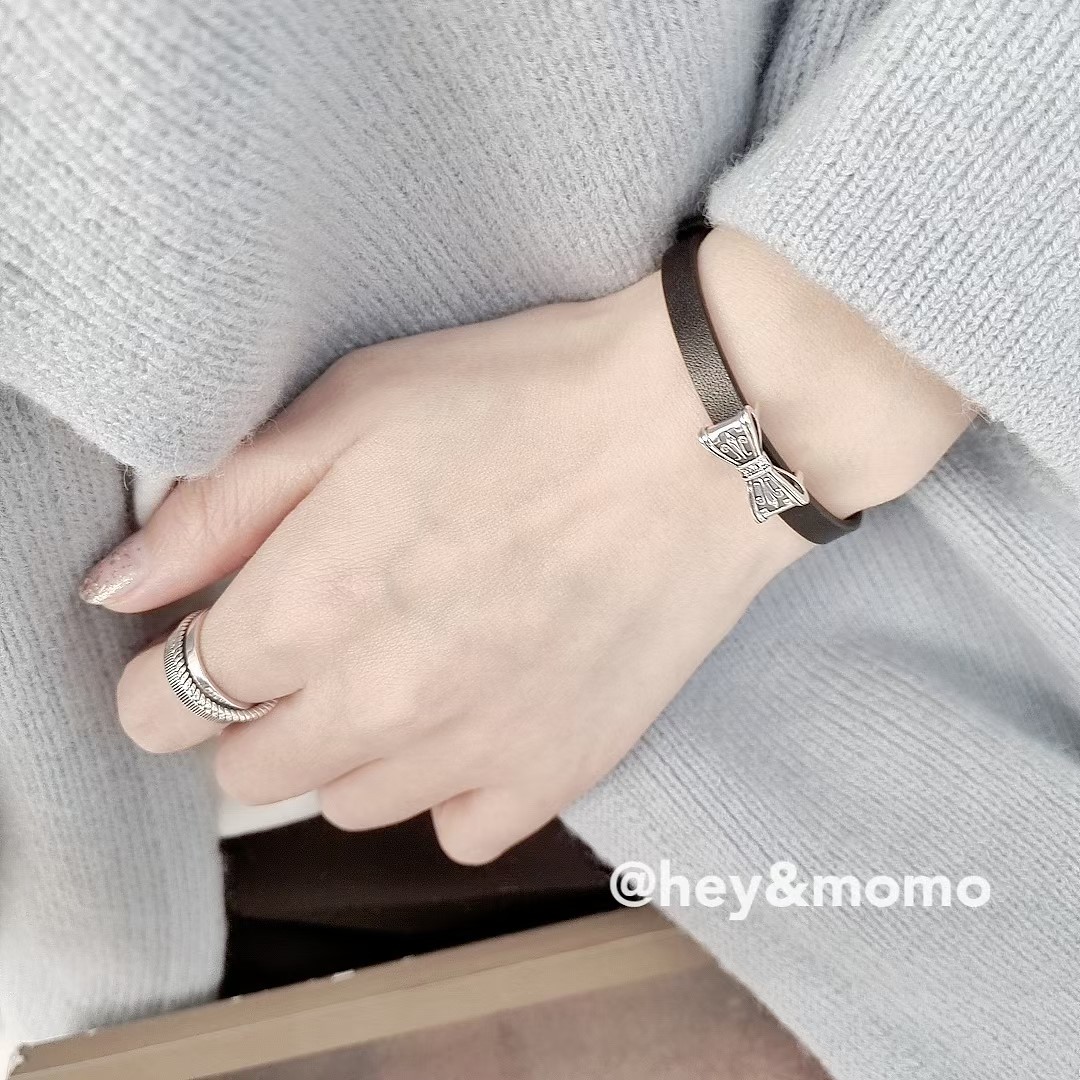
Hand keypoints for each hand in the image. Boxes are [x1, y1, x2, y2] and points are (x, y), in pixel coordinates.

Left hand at [87, 228, 966, 862]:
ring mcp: (474, 751)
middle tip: (313, 638)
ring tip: (406, 662)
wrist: (698, 436)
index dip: (162, 674)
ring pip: (350, 802)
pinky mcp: (557, 773)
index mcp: (312, 604)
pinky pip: (459, 829)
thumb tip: (121, 588)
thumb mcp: (350, 407)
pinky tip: (477, 712)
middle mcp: (382, 702)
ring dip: (349, 745)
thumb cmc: (525, 400)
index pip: (166, 706)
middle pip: (251, 769)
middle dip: (254, 710)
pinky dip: (449, 783)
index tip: (195, 643)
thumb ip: (218, 509)